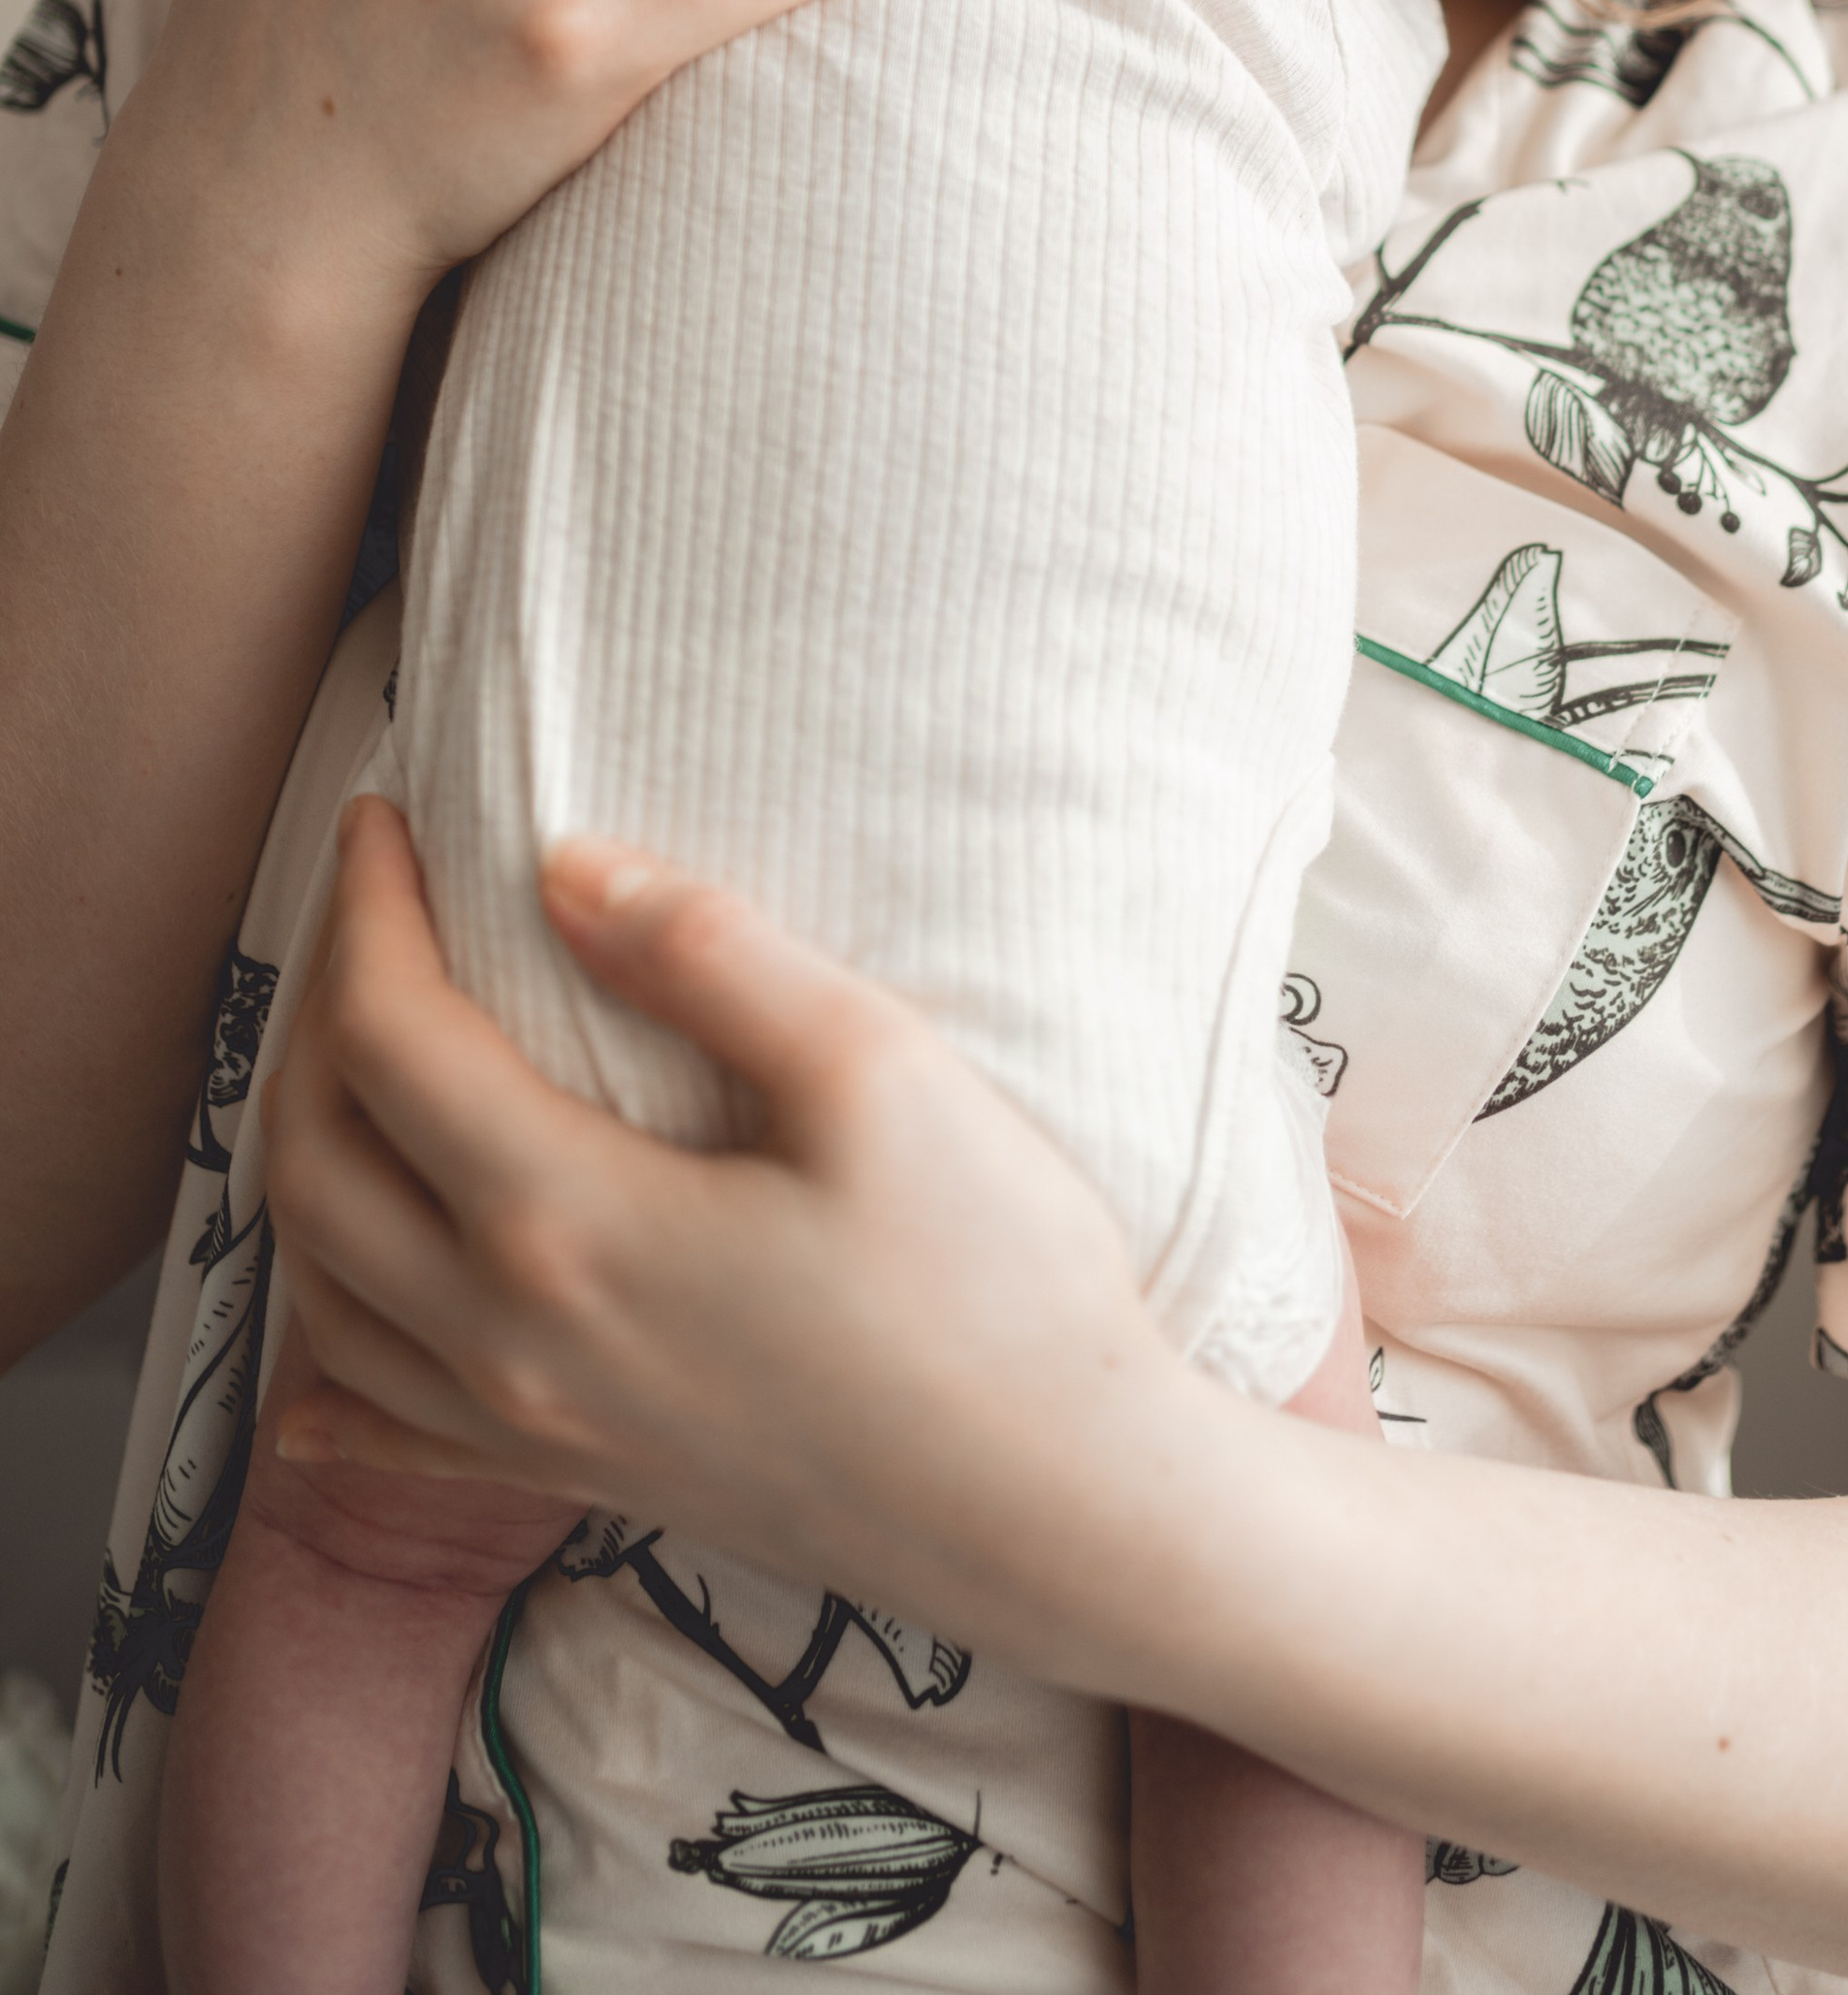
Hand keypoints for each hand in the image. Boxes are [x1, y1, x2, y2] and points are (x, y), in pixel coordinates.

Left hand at [265, 803, 1200, 1675]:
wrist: (1063, 1510)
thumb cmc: (996, 1285)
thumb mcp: (882, 1073)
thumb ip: (713, 957)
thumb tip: (568, 867)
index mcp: (573, 1223)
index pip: (389, 1038)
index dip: (365, 910)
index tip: (386, 816)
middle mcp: (515, 1340)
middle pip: (315, 1161)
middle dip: (310, 1014)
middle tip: (365, 911)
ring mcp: (541, 1430)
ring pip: (327, 1295)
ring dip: (305, 1160)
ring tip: (353, 1060)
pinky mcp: (589, 1484)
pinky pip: (391, 1442)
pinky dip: (325, 1379)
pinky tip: (315, 1378)